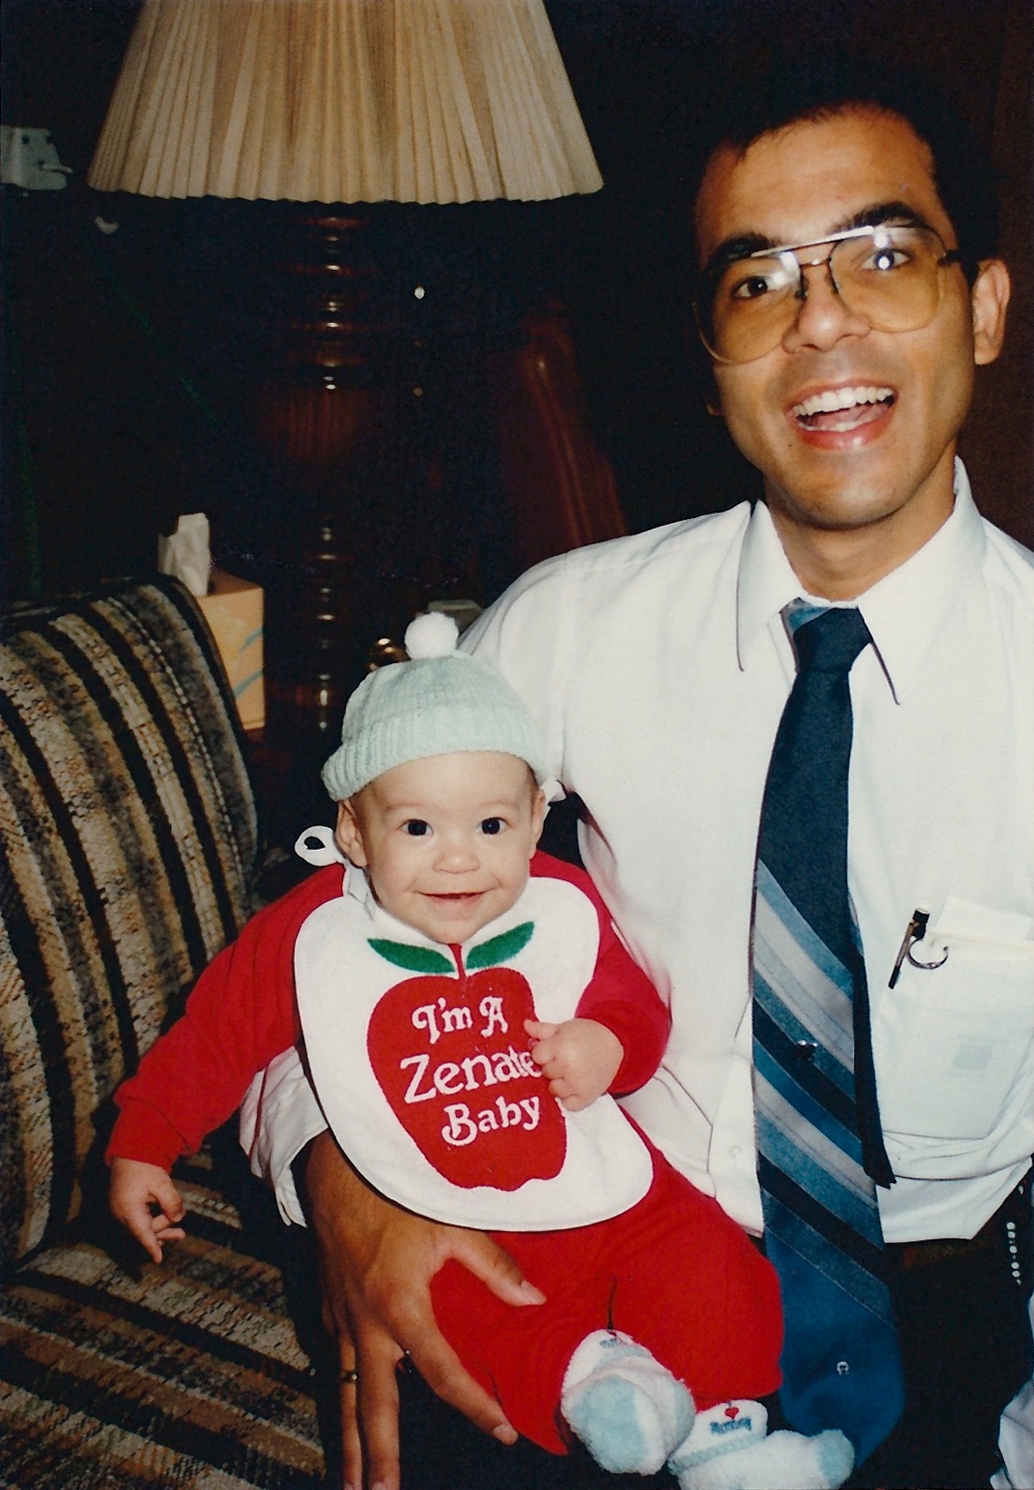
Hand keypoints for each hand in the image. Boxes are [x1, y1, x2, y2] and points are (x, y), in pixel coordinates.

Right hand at [109, 1157, 185, 1262]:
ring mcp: (121, 1210)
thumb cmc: (145, 1166)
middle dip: (163, 1233)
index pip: (142, 1233)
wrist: (129, 1152)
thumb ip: (171, 1202)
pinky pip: (139, 1220)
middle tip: (182, 1235)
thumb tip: (178, 1218)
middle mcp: (121, 1213)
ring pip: (142, 1227)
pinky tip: (166, 1220)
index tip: (158, 1260)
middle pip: (143, 1232)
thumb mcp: (162, 1183)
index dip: (151, 1247)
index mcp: (129, 1208)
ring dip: (160, 1228)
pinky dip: (152, 1222)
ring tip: (179, 1233)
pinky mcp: (124, 1206)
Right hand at [303, 1130, 545, 1489]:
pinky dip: (344, 1392)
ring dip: (349, 1441)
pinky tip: (349, 1407)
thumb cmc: (397, 1191)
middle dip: (376, 1458)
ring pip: (345, 1392)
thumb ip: (494, 1267)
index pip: (444, 1374)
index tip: (502, 1431)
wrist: (337, 1166)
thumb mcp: (452, 1224)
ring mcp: (342, 1319)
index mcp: (401, 1308)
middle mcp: (366, 1325)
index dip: (476, 1406)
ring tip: (352, 1485)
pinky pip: (338, 1360)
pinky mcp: (329, 1307)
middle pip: (372, 1406)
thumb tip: (534, 1301)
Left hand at [524, 1017, 623, 1110]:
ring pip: (554, 1090)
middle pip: (545, 1072)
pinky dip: (570, 1098)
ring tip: (572, 1072)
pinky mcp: (587, 1097)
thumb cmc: (587, 1034)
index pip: (537, 1056)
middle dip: (552, 1066)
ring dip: (560, 1083)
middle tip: (566, 1059)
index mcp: (560, 1046)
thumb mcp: (563, 1027)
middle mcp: (567, 1066)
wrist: (616, 1043)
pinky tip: (575, 1086)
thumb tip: (524, 1025)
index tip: (554, 1049)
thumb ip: (542, 1029)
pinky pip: (569, 1104)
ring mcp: (577, 1084)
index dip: (544, 1052)